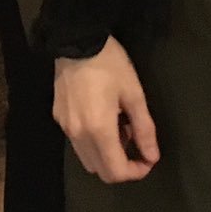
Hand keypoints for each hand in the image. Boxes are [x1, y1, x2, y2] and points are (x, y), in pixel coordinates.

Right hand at [54, 36, 159, 182]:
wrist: (76, 39)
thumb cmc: (110, 64)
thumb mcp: (134, 94)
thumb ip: (144, 129)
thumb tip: (152, 156)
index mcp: (98, 130)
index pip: (116, 172)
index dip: (136, 172)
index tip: (148, 159)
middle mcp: (78, 134)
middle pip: (100, 171)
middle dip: (122, 166)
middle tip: (136, 143)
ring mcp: (65, 127)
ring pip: (87, 159)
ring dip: (106, 155)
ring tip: (119, 127)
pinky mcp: (58, 116)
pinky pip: (77, 142)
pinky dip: (93, 142)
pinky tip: (102, 117)